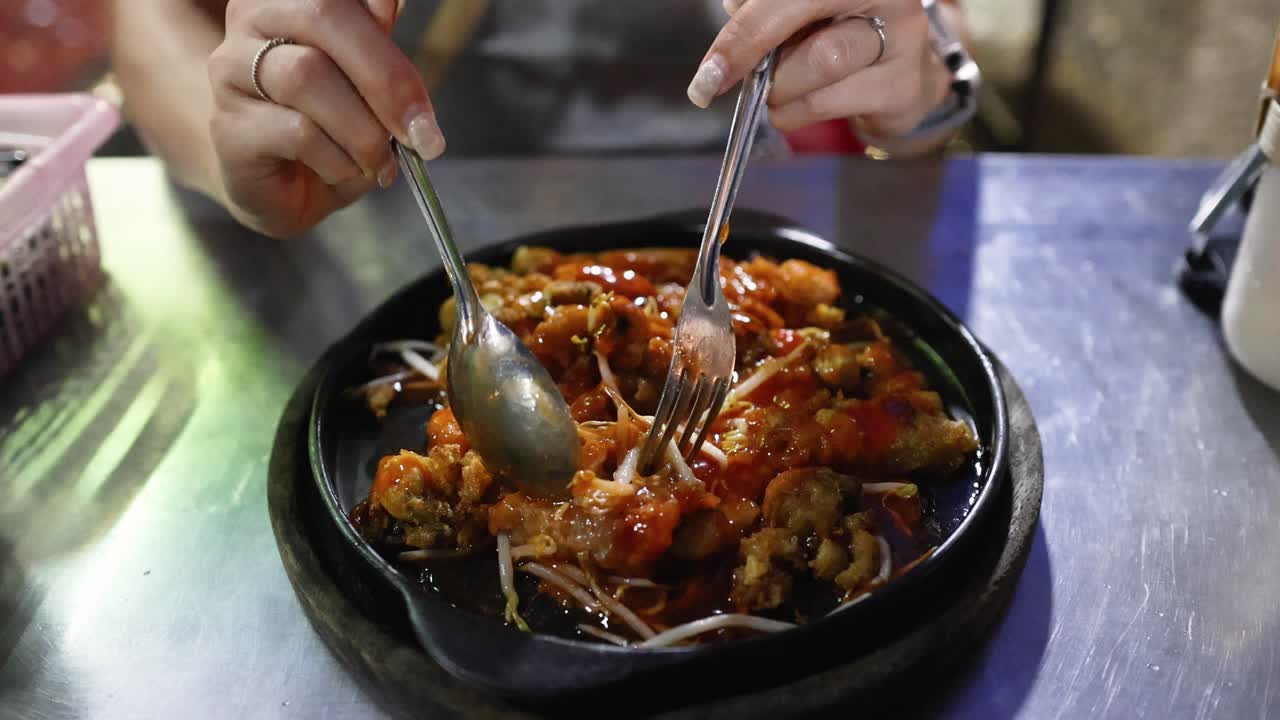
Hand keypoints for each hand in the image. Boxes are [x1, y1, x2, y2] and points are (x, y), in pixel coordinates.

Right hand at [207, 0, 444, 236]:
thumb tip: (393, 4)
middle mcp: (252, 18)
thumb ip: (377, 39)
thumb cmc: (329, 125)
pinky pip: (296, 131)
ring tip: (379, 161)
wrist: (281, 186)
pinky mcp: (228, 125)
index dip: (384, 20)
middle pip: (322, 15)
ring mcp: (231, 69)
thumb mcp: (366, 78)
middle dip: (386, 79)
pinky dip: (337, 159)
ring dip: (362, 129)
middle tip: (421, 133)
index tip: (418, 78)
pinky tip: (343, 171)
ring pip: (306, 74)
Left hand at [690, 0, 956, 152]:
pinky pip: (830, 101)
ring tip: (771, 93)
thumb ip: (761, 10)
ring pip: (821, 60)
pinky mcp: (901, 85)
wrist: (898, 72)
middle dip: (750, 48)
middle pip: (804, 7)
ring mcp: (901, 37)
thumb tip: (728, 38)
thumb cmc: (836, 32)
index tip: (710, 67)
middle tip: (716, 81)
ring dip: (778, 86)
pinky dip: (794, 112)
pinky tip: (789, 110)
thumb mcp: (796, 11)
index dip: (743, 26)